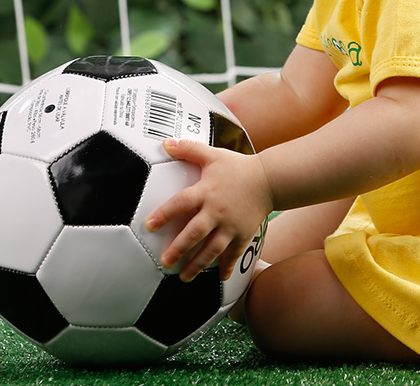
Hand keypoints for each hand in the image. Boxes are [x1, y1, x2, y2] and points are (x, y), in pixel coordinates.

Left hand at [145, 138, 273, 281]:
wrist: (269, 179)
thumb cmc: (238, 167)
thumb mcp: (213, 155)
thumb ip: (189, 149)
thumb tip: (166, 143)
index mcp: (206, 192)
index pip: (181, 203)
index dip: (164, 214)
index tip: (150, 225)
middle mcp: (217, 211)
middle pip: (195, 233)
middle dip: (179, 249)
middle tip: (165, 262)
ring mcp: (231, 225)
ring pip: (212, 249)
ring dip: (198, 264)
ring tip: (184, 277)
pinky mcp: (243, 234)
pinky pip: (233, 253)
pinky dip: (227, 267)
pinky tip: (220, 278)